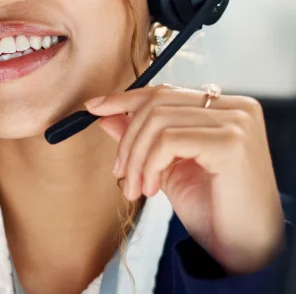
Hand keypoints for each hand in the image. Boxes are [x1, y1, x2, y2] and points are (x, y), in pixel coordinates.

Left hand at [85, 84, 284, 274]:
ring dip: (136, 157)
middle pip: (157, 103)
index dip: (124, 98)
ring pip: (158, 121)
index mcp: (223, 106)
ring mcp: (236, 121)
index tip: (94, 107)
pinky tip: (152, 189)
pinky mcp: (232, 141)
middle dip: (128, 138)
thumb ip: (140, 136)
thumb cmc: (212, 207)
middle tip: (119, 172)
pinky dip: (150, 165)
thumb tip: (104, 113)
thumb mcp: (166, 165)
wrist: (245, 249)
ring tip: (136, 187)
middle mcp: (235, 106)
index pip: (164, 92)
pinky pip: (169, 141)